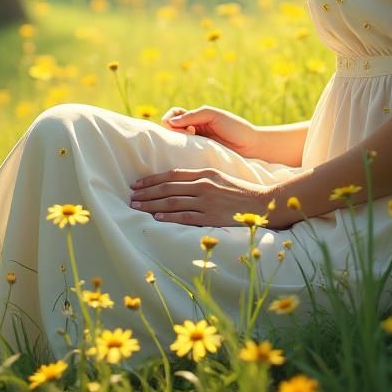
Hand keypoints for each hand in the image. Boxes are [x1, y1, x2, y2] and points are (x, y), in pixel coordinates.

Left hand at [128, 167, 276, 227]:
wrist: (260, 202)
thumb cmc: (239, 190)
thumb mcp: (219, 176)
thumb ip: (200, 178)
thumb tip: (178, 182)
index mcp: (205, 173)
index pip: (172, 175)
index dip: (152, 179)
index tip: (138, 183)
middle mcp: (203, 185)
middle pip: (168, 189)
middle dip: (147, 192)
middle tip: (130, 196)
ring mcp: (206, 202)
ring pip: (172, 202)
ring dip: (152, 205)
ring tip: (137, 207)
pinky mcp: (210, 217)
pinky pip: (185, 217)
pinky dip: (169, 217)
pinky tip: (156, 218)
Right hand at [160, 104, 259, 157]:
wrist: (252, 146)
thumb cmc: (235, 127)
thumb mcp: (214, 115)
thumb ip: (193, 115)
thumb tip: (169, 122)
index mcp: (196, 118)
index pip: (174, 115)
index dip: (172, 119)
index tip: (185, 126)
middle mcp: (193, 130)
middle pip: (170, 129)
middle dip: (174, 131)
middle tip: (190, 134)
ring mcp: (196, 144)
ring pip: (175, 142)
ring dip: (178, 141)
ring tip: (193, 142)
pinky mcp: (199, 157)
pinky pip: (184, 155)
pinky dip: (182, 153)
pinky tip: (192, 152)